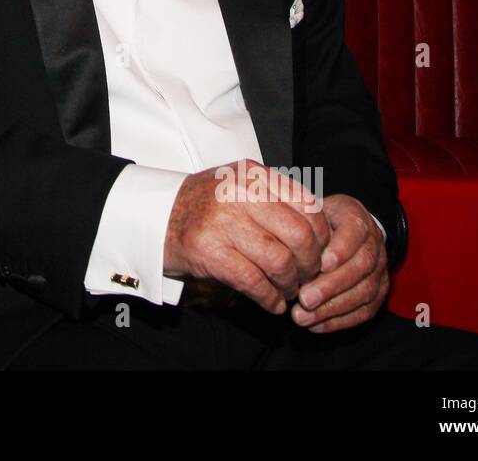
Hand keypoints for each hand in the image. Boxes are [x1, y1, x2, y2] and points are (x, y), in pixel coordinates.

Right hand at [163, 159, 330, 313]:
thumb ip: (276, 199)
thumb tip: (320, 231)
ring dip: (290, 284)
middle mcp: (239, 193)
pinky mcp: (209, 252)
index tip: (320, 252)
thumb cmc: (205, 205)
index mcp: (252, 174)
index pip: (308, 205)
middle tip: (308, 276)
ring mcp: (222, 222)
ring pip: (280, 261)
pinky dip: (270, 298)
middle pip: (300, 235)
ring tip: (289, 289)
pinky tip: (273, 303)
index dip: (322, 235)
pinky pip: (254, 282)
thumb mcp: (240, 187)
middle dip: (311, 263)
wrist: (154, 216)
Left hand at [289, 194, 387, 332]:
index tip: (321, 264)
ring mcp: (380, 271)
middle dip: (331, 286)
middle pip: (360, 266)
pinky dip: (339, 321)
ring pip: (363, 292)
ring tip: (303, 316)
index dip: (340, 249)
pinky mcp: (378, 294)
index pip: (354, 232)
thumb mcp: (310, 214)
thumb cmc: (319, 223)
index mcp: (357, 218)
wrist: (345, 230)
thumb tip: (283, 248)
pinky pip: (364, 312)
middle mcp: (375, 244)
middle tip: (304, 299)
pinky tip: (315, 325)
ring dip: (332, 308)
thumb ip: (302, 227)